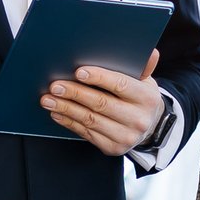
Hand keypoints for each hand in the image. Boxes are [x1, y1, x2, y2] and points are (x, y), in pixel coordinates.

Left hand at [42, 49, 163, 155]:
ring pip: (90, 120)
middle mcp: (139, 119)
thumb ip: (142, 66)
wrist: (147, 127)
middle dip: (75, 93)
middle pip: (101, 104)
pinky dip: (69, 122)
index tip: (78, 72)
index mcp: (147, 98)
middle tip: (55, 85)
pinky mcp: (113, 148)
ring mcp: (126, 136)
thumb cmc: (139, 98)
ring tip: (49, 99)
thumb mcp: (145, 81)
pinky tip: (57, 113)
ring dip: (66, 109)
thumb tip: (151, 52)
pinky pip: (86, 133)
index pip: (121, 85)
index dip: (99, 77)